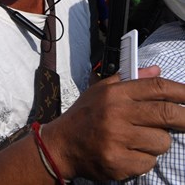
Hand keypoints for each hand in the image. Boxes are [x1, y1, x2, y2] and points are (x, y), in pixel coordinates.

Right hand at [45, 70, 184, 180]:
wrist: (60, 145)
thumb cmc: (83, 117)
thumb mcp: (100, 91)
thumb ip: (129, 80)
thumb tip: (156, 71)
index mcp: (113, 94)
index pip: (156, 87)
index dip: (182, 91)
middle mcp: (115, 114)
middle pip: (167, 114)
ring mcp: (117, 139)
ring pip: (161, 141)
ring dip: (157, 142)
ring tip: (139, 140)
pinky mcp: (118, 162)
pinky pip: (149, 162)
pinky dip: (143, 159)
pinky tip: (128, 153)